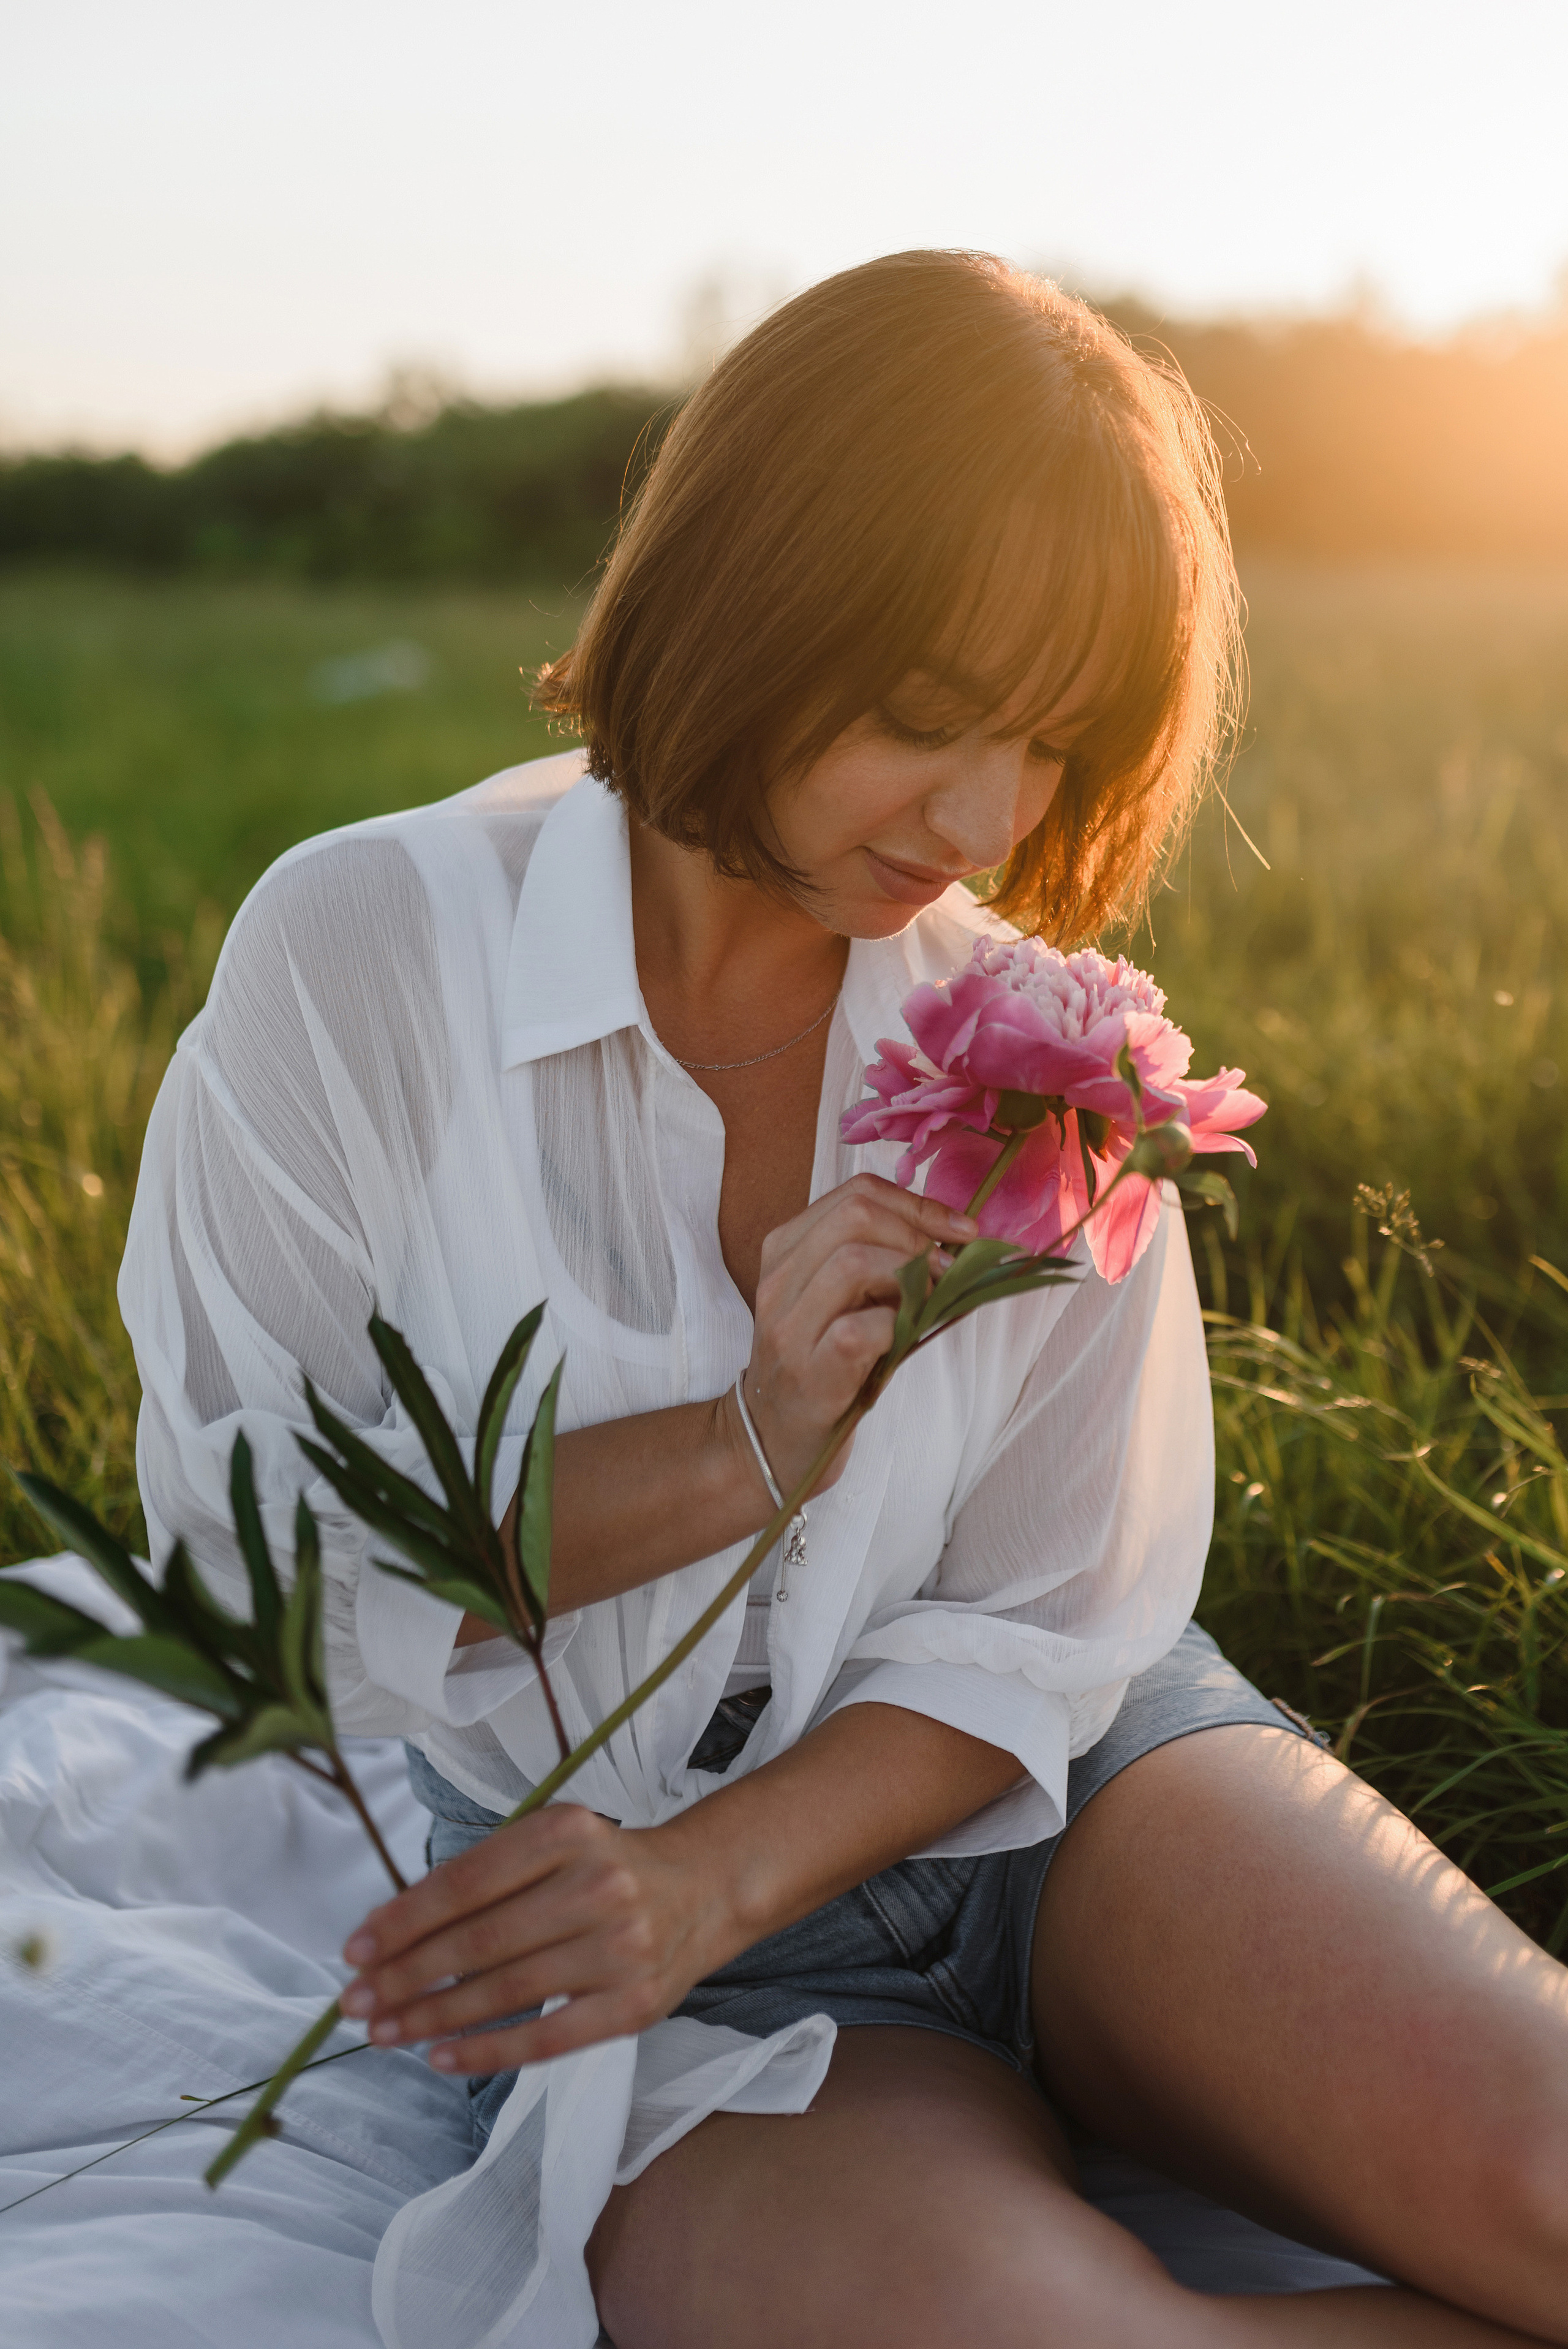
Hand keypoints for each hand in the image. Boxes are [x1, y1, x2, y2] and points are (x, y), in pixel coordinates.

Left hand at [339, 1806, 723, 2071]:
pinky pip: (545, 2038)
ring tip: (385, 2032)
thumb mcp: (553, 1843)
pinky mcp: (633, 2005)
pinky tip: (440, 2056)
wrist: (702, 1890)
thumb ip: (484, 1876)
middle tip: (355, 2003)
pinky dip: (485, 2051)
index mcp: (567, 1832)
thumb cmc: (605, 1867)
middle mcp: (596, 1885)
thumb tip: (390, 1928)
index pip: (466, 1882)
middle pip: (479, 1940)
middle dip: (405, 1976)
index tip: (355, 1950)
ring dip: (432, 2017)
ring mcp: (619, 1948)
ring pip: (505, 1992)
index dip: (403, 1919)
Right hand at [738, 1172, 975, 1497]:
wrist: (773, 1437)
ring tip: (931, 1298)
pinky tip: (906, 1335)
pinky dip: (896, 1323)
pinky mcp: (809, 1371)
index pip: (856, 1193)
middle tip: (950, 1266)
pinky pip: (860, 1327)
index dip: (918, 1204)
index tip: (960, 1229)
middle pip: (855, 1216)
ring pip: (853, 1262)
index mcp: (785, 1249)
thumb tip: (954, 1239)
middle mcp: (778, 1279)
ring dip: (911, 1275)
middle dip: (918, 1233)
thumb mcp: (837, 1299)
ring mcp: (789, 1326)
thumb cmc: (820, 1362)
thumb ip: (876, 1261)